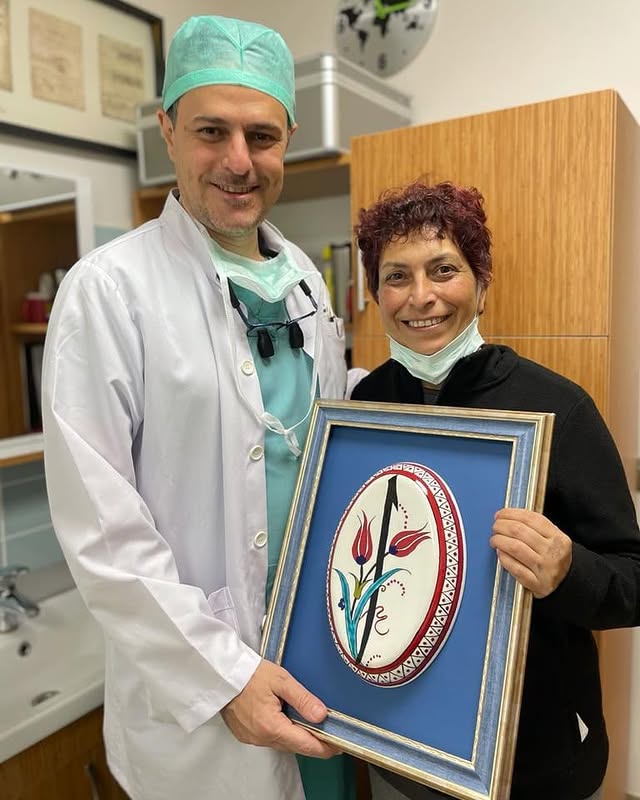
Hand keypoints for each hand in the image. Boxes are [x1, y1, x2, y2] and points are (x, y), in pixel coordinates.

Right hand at [220, 659, 339, 757]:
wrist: (222, 674)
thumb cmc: (251, 674)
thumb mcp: (281, 680)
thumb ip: (303, 699)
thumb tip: (322, 715)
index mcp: (271, 727)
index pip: (306, 745)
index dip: (326, 747)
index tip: (340, 743)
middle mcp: (262, 738)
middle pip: (296, 747)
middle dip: (314, 741)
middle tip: (330, 731)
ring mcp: (253, 738)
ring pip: (284, 744)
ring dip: (298, 737)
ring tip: (312, 724)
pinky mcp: (246, 735)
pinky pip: (271, 739)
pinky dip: (283, 733)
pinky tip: (288, 720)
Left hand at [490, 508, 572, 597]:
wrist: (566, 583)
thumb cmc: (554, 558)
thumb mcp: (554, 539)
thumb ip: (536, 527)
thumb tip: (508, 516)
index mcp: (558, 538)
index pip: (531, 519)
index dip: (511, 513)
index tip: (500, 514)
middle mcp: (552, 552)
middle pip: (519, 531)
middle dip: (502, 525)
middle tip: (495, 526)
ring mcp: (544, 568)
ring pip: (515, 547)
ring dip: (499, 540)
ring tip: (494, 539)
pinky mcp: (535, 583)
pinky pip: (514, 567)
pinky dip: (504, 558)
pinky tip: (500, 553)